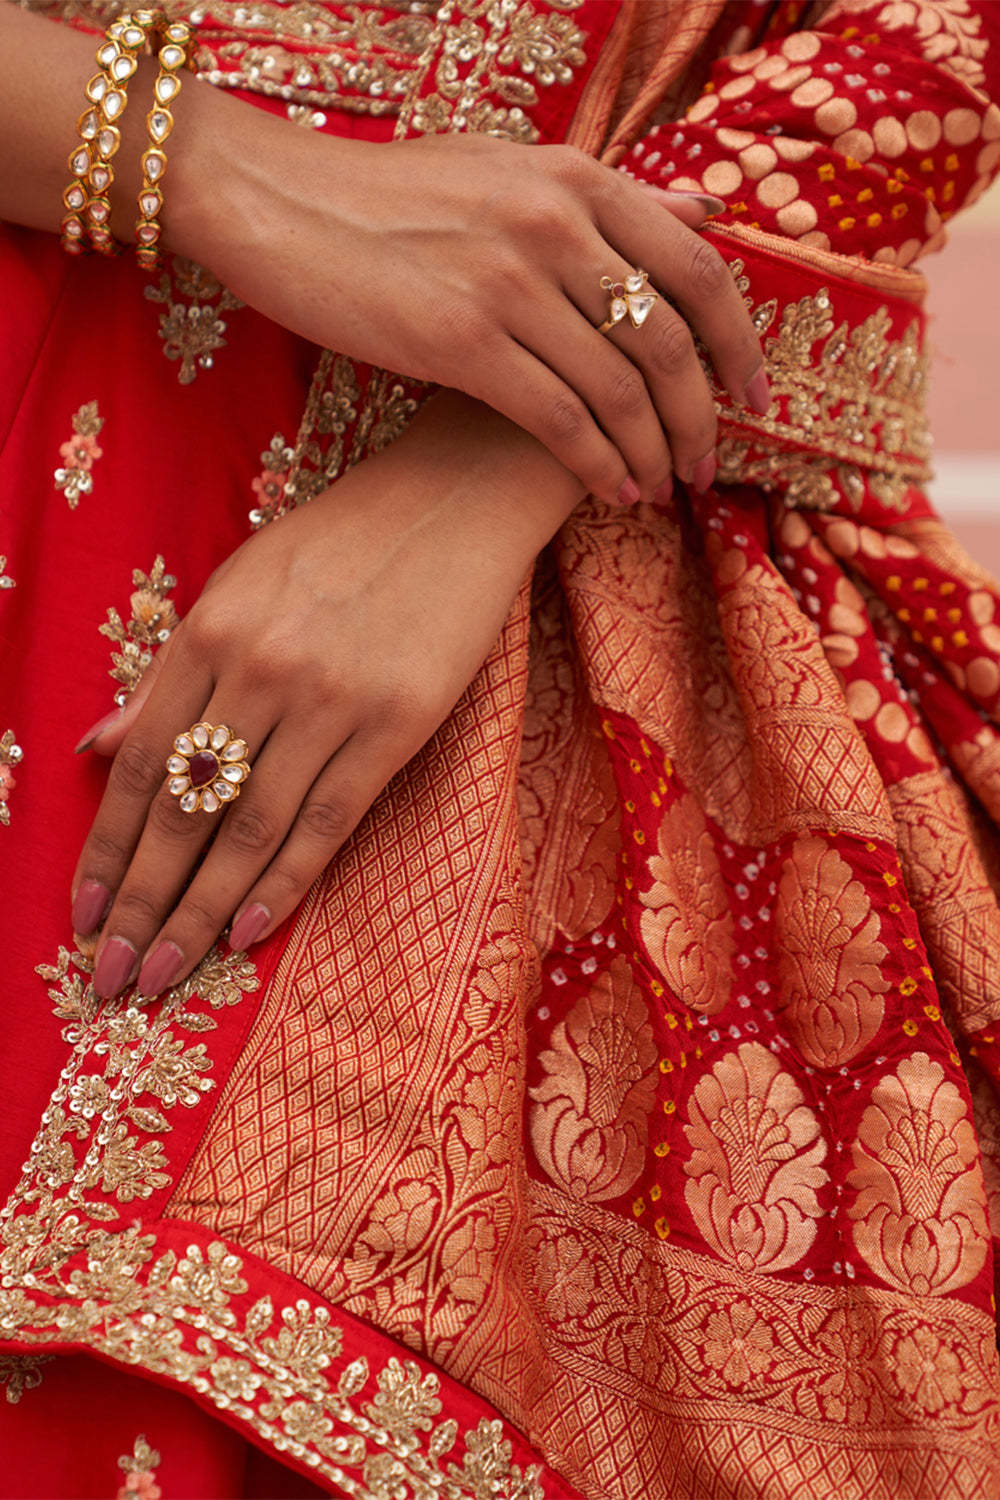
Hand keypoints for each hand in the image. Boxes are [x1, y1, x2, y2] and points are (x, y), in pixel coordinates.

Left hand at [70, 395, 582, 997]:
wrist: (454, 503)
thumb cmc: (340, 543)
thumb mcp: (237, 584)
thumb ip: (169, 672)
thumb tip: (96, 745)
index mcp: (209, 631)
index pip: (140, 766)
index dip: (107, 849)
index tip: (83, 915)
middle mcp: (259, 668)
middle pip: (185, 809)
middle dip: (142, 902)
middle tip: (112, 976)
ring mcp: (331, 699)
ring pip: (249, 829)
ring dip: (200, 912)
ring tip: (165, 975)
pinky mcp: (397, 723)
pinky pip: (327, 819)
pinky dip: (283, 882)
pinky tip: (246, 931)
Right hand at [169, 107, 767, 502]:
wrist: (276, 199)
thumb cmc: (389, 194)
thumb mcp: (508, 169)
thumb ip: (608, 199)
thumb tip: (704, 217)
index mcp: (576, 178)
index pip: (698, 269)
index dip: (740, 343)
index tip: (754, 395)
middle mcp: (555, 224)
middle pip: (671, 341)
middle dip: (703, 418)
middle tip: (711, 466)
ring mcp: (509, 282)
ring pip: (621, 391)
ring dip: (655, 454)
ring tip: (665, 490)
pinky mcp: (460, 340)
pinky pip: (562, 421)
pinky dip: (600, 466)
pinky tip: (614, 493)